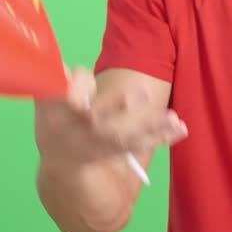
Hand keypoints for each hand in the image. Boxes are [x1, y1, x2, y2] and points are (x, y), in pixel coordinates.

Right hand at [34, 66, 187, 168]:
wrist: (61, 159)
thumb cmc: (58, 118)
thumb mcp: (49, 100)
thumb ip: (62, 83)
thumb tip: (71, 71)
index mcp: (60, 115)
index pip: (68, 96)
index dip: (76, 89)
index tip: (81, 84)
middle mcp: (82, 130)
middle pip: (100, 118)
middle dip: (120, 106)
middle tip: (142, 93)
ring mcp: (101, 143)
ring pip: (126, 135)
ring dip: (151, 126)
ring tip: (172, 117)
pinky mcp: (118, 150)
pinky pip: (142, 144)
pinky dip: (162, 136)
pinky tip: (181, 128)